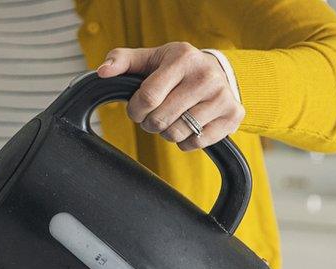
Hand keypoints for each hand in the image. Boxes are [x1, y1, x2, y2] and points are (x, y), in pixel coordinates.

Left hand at [97, 42, 243, 150]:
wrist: (217, 72)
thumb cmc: (176, 68)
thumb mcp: (150, 58)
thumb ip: (122, 61)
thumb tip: (103, 72)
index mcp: (182, 58)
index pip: (147, 98)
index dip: (135, 110)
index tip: (137, 108)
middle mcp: (206, 76)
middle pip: (160, 120)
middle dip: (149, 122)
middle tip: (154, 114)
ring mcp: (222, 97)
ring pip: (176, 134)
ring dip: (166, 132)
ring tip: (172, 117)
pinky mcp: (233, 116)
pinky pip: (196, 143)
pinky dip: (185, 141)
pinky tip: (189, 125)